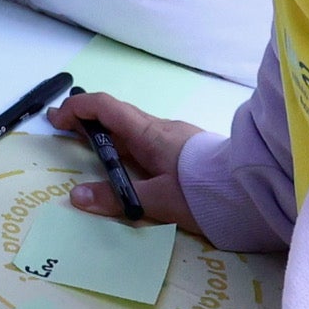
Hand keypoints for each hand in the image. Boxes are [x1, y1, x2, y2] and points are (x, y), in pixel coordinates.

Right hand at [51, 92, 205, 228]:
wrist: (252, 188)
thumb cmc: (199, 190)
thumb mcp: (157, 201)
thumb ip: (116, 199)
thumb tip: (76, 197)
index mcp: (147, 133)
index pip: (105, 107)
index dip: (77, 109)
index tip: (56, 119)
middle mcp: (159, 128)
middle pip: (117, 117)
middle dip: (89, 123)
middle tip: (66, 134)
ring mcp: (176, 137)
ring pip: (135, 130)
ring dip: (110, 136)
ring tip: (96, 153)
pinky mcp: (189, 149)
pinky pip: (149, 141)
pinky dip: (129, 146)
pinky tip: (132, 167)